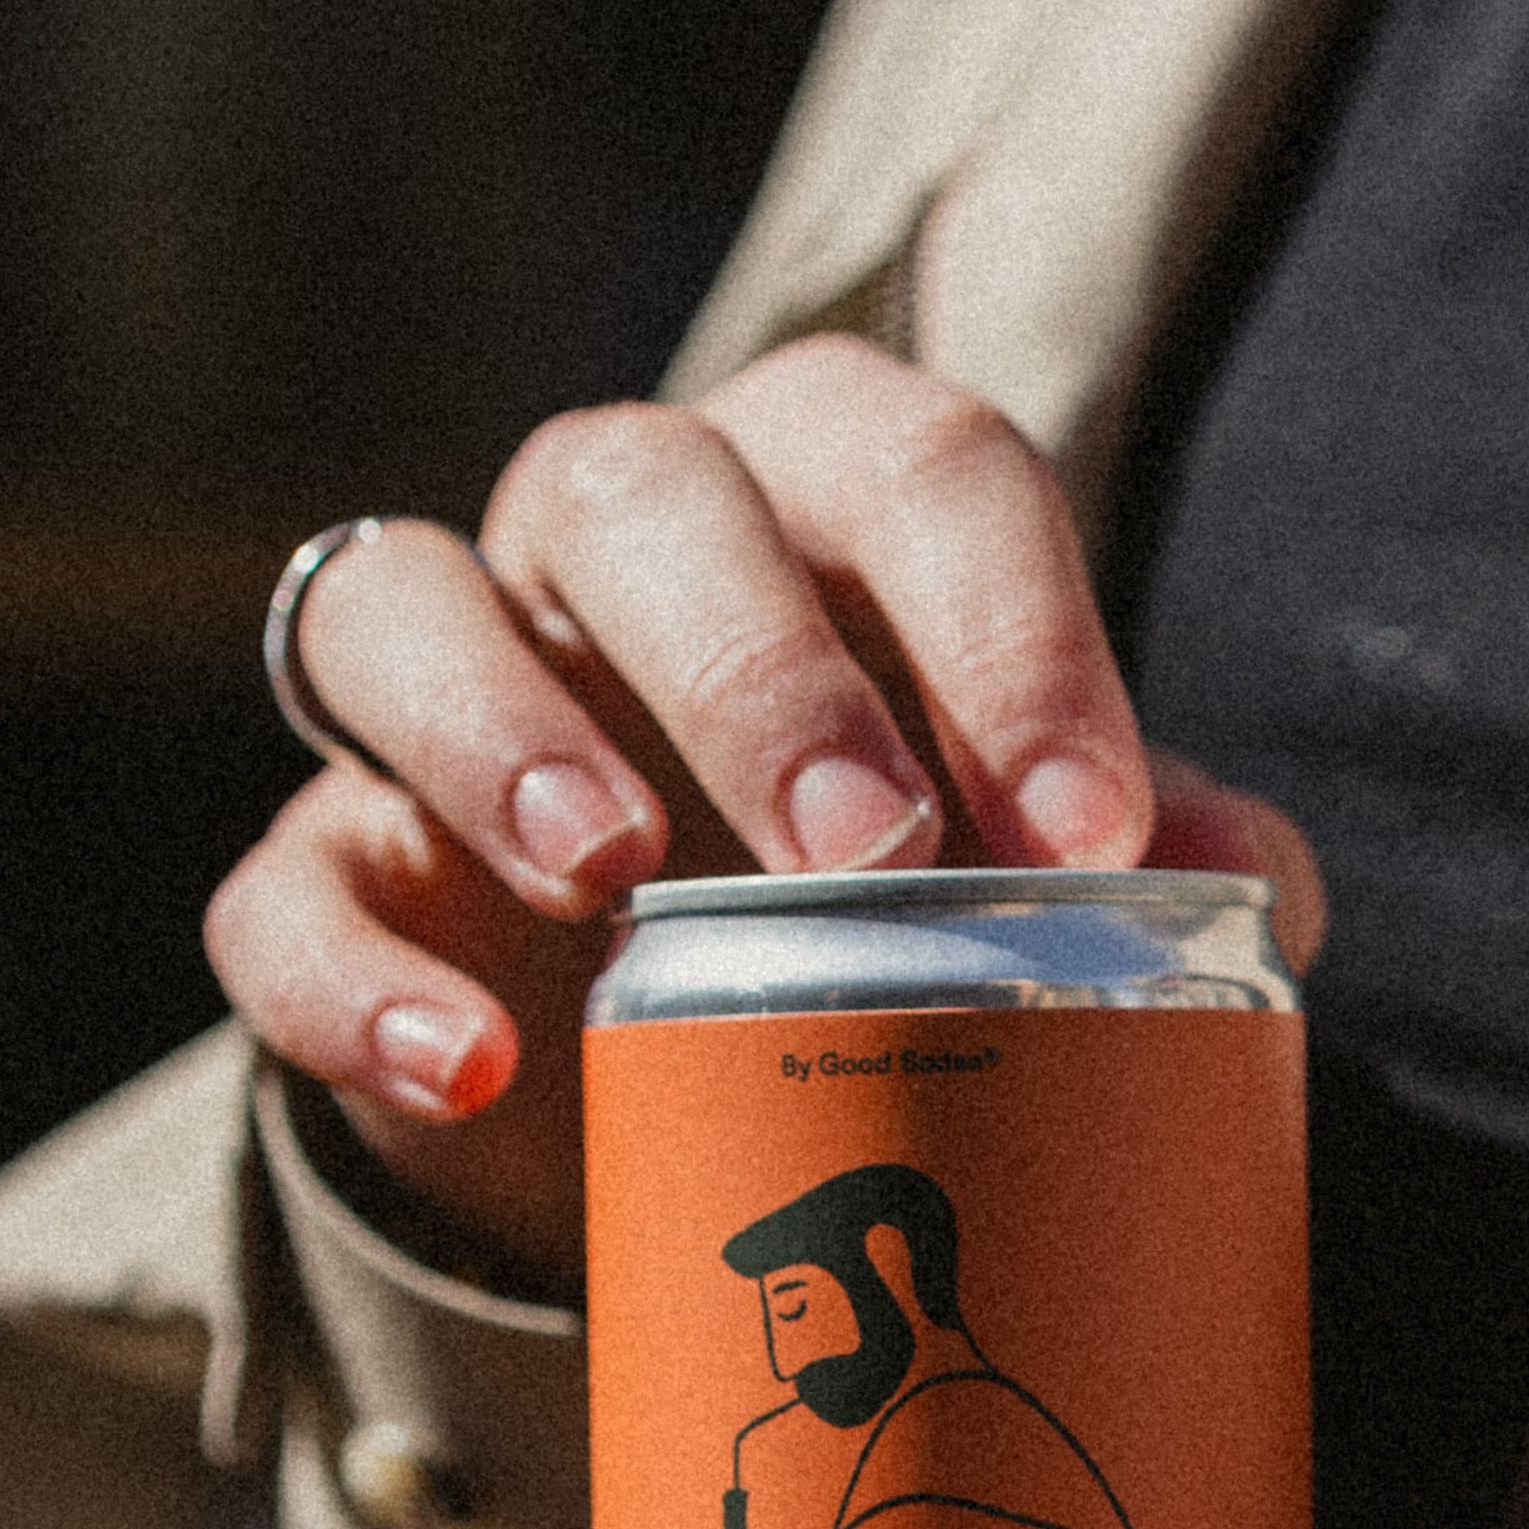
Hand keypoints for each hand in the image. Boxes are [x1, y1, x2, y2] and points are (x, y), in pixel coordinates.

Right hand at [203, 335, 1324, 1282]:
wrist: (680, 1045)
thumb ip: (1147, 846)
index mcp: (818, 493)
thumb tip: (1250, 886)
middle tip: (865, 846)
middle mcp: (611, 540)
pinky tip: (468, 1062)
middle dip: (758, 659)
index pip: (914, 466)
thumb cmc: (893, 875)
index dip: (1007, 629)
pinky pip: (278, 881)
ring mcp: (444, 688)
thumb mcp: (1034, 852)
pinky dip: (353, 973)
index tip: (1088, 832)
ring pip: (396, 603)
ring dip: (503, 727)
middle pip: (644, 490)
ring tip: (618, 878)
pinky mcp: (333, 863)